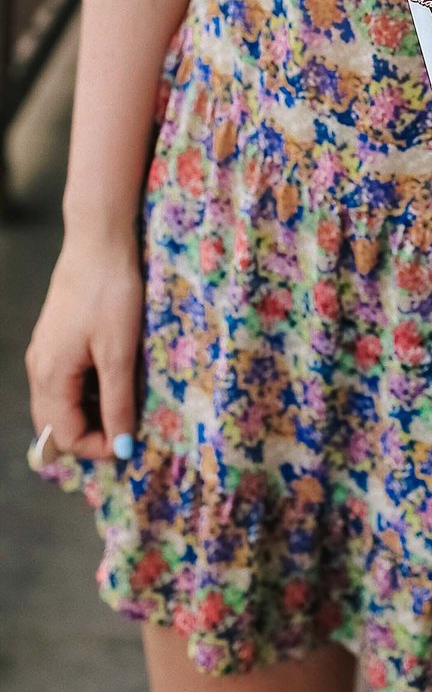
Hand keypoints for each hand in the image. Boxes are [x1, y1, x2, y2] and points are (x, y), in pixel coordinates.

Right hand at [25, 228, 143, 462]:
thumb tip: (121, 448)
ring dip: (91, 414)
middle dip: (92, 436)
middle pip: (56, 425)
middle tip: (129, 430)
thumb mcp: (119, 353)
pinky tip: (116, 381)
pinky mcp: (56, 340)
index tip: (132, 443)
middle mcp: (39, 369)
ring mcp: (45, 353)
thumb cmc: (111, 294)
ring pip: (61, 404)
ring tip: (127, 406)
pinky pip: (66, 382)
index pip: (65, 437)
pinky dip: (88, 393)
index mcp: (50, 377)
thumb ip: (118, 402)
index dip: (98, 448)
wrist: (99, 243)